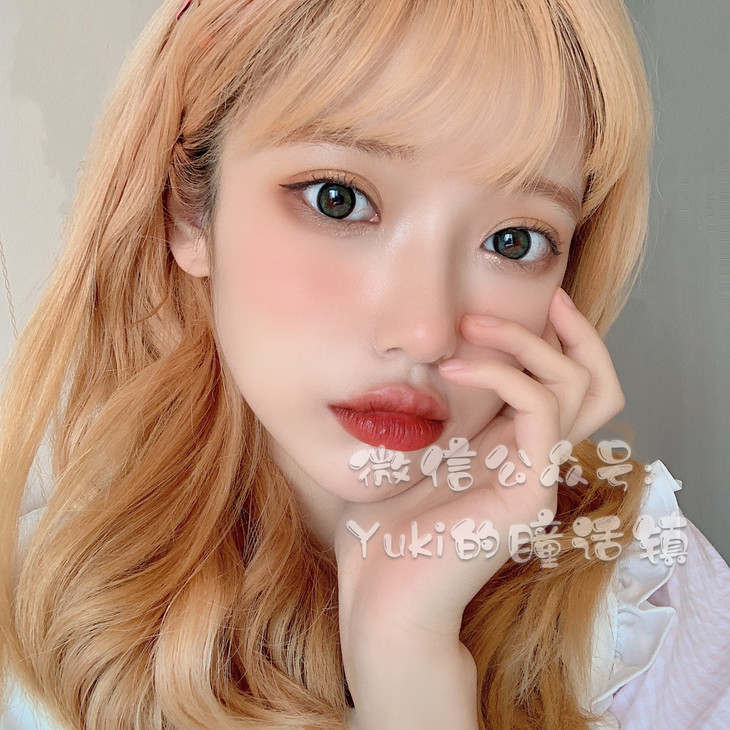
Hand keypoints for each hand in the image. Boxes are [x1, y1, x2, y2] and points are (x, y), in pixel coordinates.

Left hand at [334, 289, 624, 726]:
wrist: (380, 597)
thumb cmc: (385, 532)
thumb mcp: (412, 456)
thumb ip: (438, 417)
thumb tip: (424, 367)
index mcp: (511, 454)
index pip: (569, 391)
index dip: (566, 343)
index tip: (541, 301)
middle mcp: (534, 464)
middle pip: (593, 386)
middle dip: (569, 332)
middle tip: (536, 299)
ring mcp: (536, 479)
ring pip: (575, 389)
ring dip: (528, 343)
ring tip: (473, 326)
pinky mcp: (526, 493)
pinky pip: (538, 411)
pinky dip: (503, 375)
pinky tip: (457, 367)